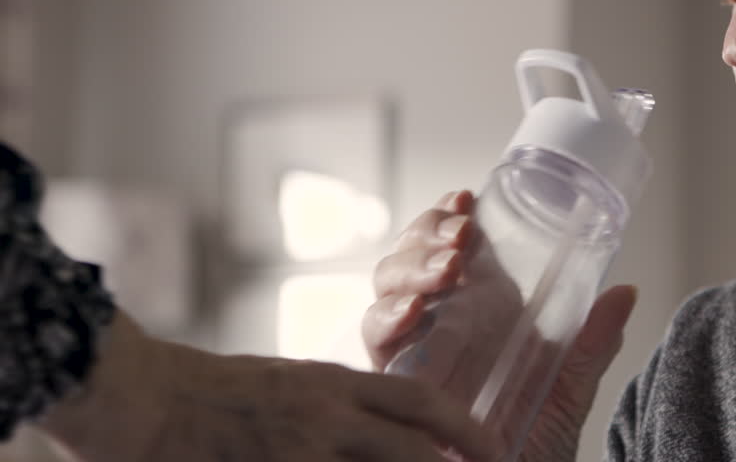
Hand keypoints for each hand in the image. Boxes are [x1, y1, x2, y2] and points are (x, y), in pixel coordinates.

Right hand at [37, 312, 498, 461]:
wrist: (136, 395)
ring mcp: (296, 450)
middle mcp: (323, 415)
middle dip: (457, 457)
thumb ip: (332, 408)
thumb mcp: (285, 385)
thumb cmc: (207, 391)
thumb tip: (372, 432)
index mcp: (330, 385)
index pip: (417, 400)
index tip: (494, 446)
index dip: (464, 424)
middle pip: (410, 441)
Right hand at [363, 191, 636, 461]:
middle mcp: (438, 323)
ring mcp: (412, 349)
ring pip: (387, 285)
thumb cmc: (533, 447)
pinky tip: (415, 311)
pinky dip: (388, 317)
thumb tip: (626, 292)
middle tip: (461, 235)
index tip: (467, 199)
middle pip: (411, 256)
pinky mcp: (393, 381)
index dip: (448, 217)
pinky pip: (375, 339)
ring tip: (448, 268)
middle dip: (428, 233)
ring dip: (413, 265)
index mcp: (477, 311)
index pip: (448, 246)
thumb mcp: (567, 392)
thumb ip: (590, 345)